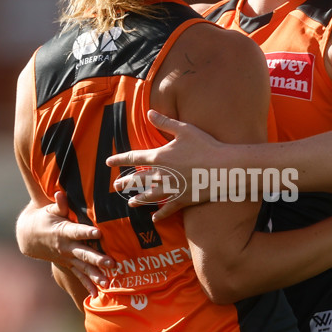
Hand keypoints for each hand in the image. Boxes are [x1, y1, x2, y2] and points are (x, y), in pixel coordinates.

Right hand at [17, 192, 113, 295]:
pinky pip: (79, 276)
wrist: (29, 236)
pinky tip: (97, 294)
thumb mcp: (49, 209)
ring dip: (95, 275)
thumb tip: (60, 193)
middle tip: (110, 263)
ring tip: (107, 283)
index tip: (99, 232)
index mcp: (63, 231)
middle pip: (84, 253)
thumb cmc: (43, 218)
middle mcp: (66, 247)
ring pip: (83, 268)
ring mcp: (68, 258)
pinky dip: (88, 285)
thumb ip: (59, 204)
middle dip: (97, 259)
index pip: (77, 231)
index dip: (87, 231)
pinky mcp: (69, 264)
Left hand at [106, 110, 222, 220]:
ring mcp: (171, 190)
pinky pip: (167, 209)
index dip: (119, 159)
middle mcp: (161, 175)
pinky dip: (160, 215)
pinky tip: (154, 219)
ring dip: (138, 200)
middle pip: (137, 180)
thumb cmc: (205, 146)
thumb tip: (149, 113)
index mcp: (159, 157)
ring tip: (130, 203)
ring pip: (149, 196)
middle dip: (126, 183)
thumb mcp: (184, 130)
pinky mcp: (182, 200)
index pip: (133, 158)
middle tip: (117, 186)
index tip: (109, 162)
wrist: (222, 168)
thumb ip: (165, 122)